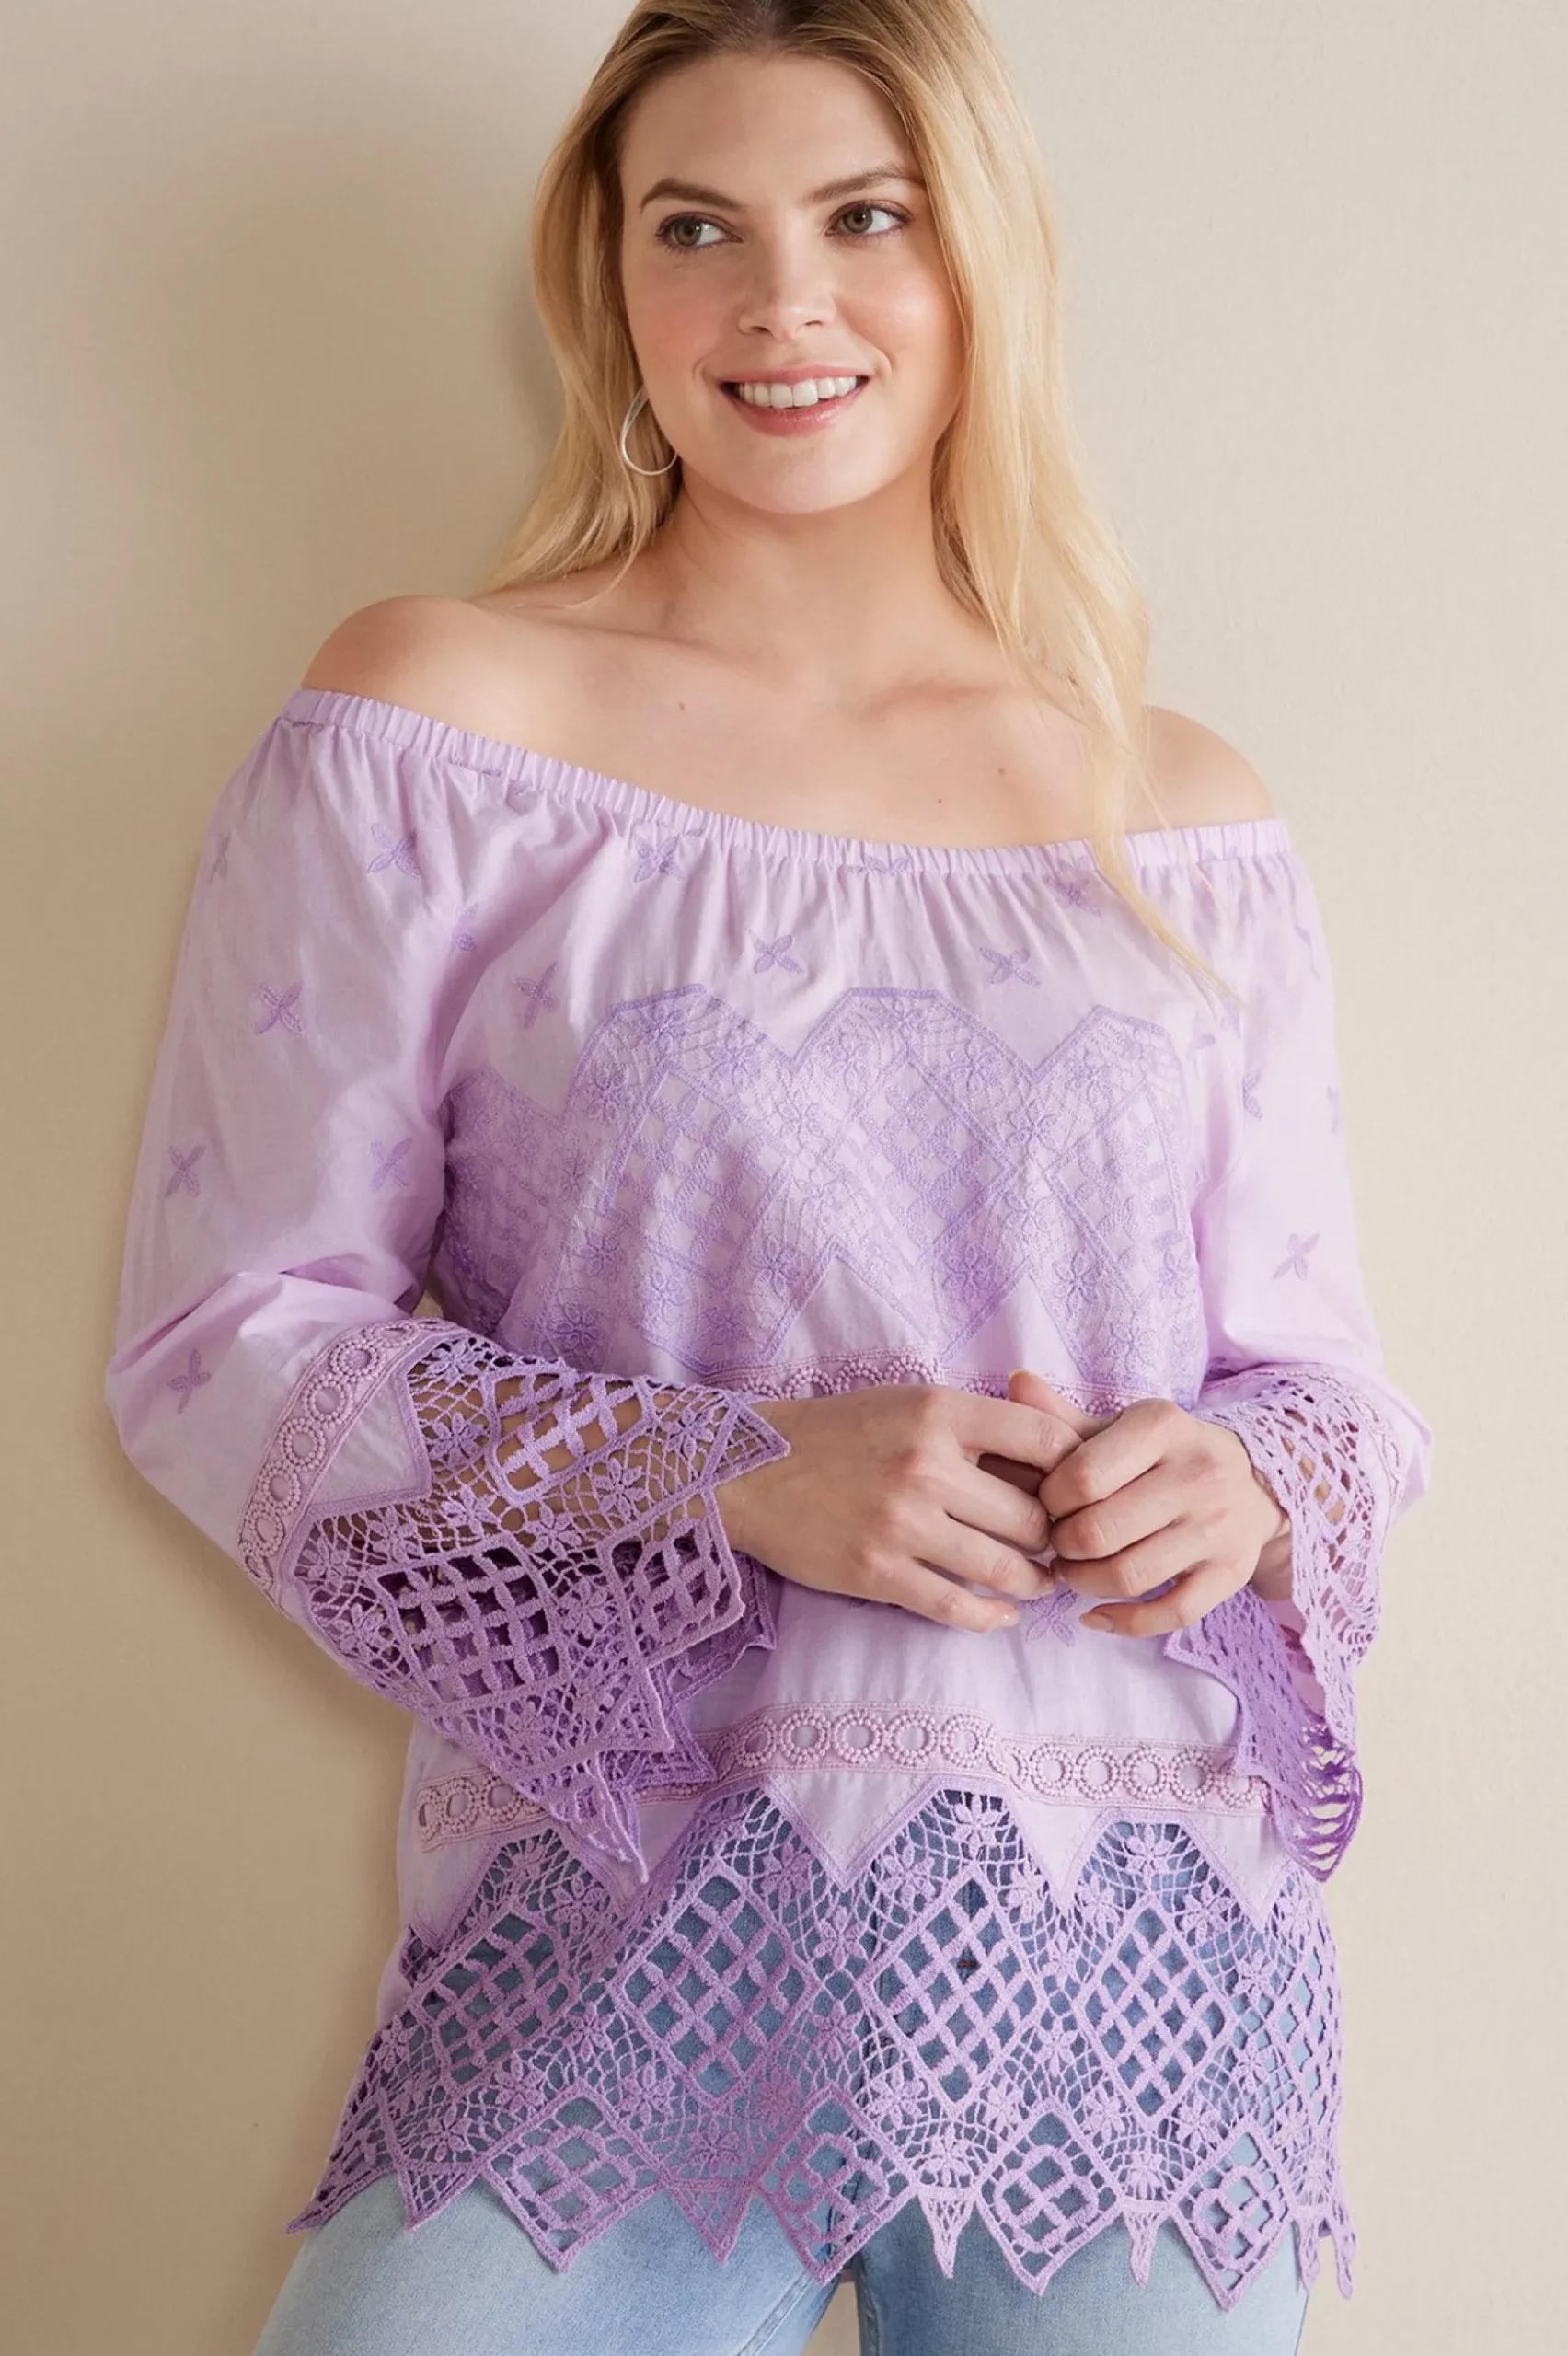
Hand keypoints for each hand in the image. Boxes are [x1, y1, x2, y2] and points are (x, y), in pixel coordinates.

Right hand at [713, 1382, 1087, 1633]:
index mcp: (940, 1412)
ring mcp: (902, 1523)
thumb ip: (975, 1425)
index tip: (1075, 1493)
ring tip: (1039, 1581)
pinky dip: (991, 1616)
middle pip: (1034, 1516)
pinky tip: (1002, 1613)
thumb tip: (1057, 1458)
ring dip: (1034, 1582)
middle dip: (1055, 1538)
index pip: (1047, 1443)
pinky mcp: (878, 1573)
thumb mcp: (910, 1403)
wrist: (752, 1470)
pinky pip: (957, 1607)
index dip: (1076, 1473)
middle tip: (1061, 1548)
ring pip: (1005, 1568)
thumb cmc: (840, 1433)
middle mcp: (926, 1465)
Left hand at [1005, 1371, 1290, 1636]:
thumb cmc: (1167, 1455)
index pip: (1083, 1475)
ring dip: (1083, 1583)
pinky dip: (1124, 1622)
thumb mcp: (1122, 1427)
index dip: (1049, 1498)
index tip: (1046, 1502)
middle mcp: (1197, 1474)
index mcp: (1163, 1427)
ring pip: (1129, 1576)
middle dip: (1061, 1544)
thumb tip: (1015, 1382)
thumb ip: (1065, 1416)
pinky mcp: (1232, 1572)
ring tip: (1071, 1570)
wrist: (1256, 1483)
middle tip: (1054, 1541)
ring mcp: (1218, 1527)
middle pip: (1099, 1531)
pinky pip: (1171, 1613)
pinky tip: (1096, 1614)